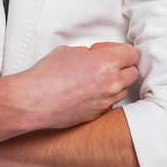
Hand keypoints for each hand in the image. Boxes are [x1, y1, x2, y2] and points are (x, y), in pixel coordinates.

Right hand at [12, 42, 140, 130]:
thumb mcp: (69, 51)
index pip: (132, 54)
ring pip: (123, 90)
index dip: (122, 52)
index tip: (112, 52)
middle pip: (132, 73)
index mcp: (107, 62)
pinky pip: (109, 104)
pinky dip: (104, 99)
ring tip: (96, 81)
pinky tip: (88, 95)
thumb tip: (93, 56)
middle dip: (122, 68)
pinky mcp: (98, 115)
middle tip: (107, 66)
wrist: (33, 101)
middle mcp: (111, 82)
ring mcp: (106, 101)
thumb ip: (89, 53)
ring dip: (115, 84)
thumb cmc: (47, 75)